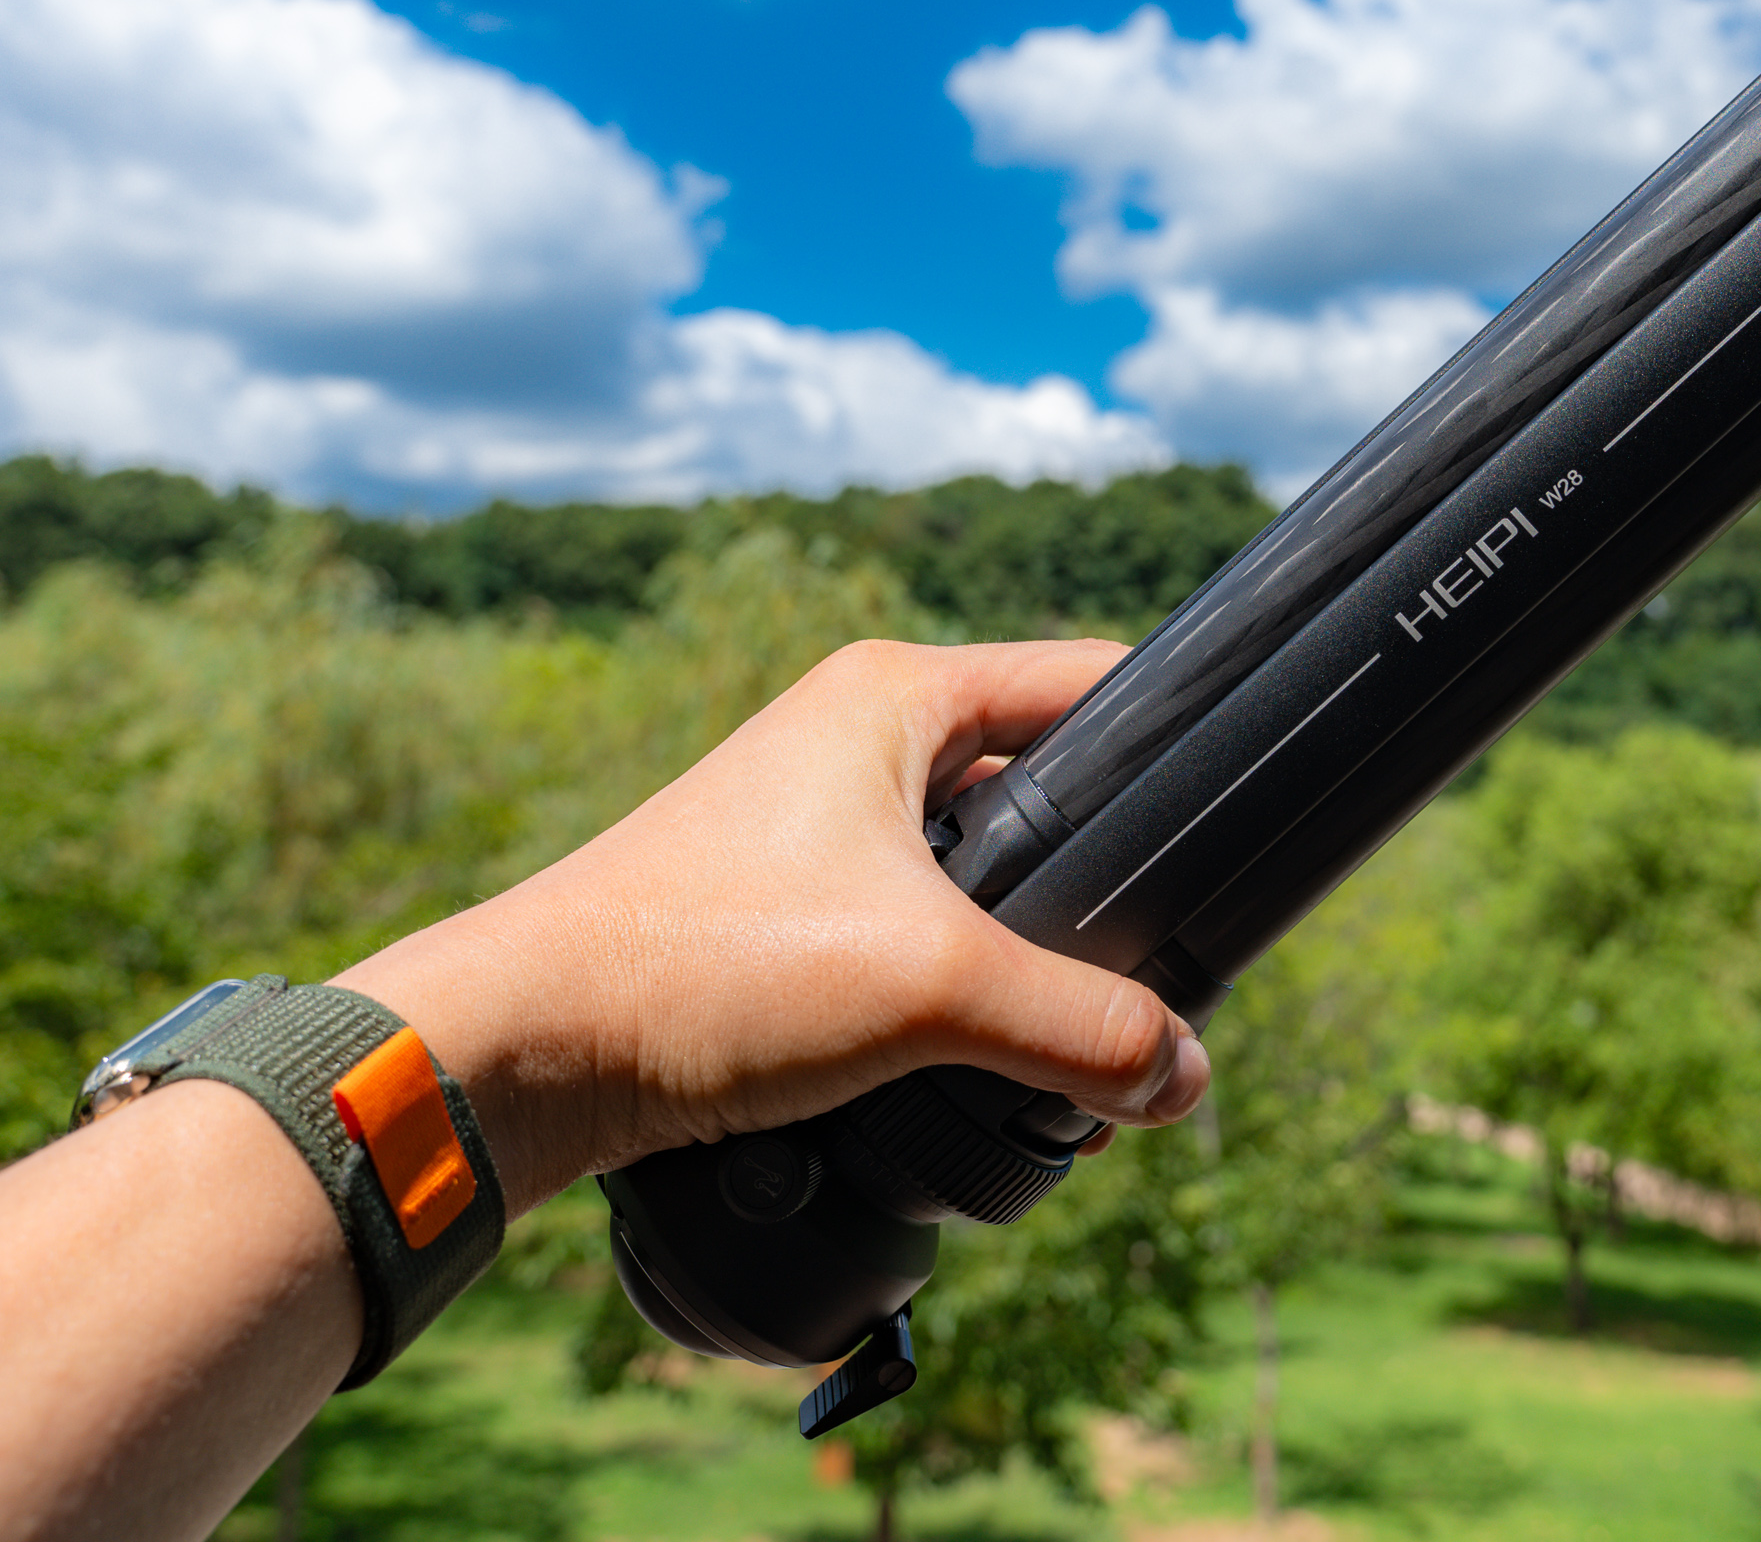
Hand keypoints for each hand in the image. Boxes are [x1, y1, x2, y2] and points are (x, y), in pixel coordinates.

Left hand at [337, 637, 1211, 1212]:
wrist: (526, 1048)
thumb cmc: (710, 966)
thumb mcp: (932, 987)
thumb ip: (1082, 1027)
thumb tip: (1187, 1076)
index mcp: (899, 693)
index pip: (1092, 684)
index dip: (1174, 753)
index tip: (1234, 831)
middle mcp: (858, 737)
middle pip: (1045, 793)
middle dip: (1105, 892)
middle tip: (1154, 980)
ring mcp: (815, 824)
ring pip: (981, 876)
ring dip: (1031, 957)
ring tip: (1075, 1043)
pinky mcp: (784, 910)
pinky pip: (916, 933)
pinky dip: (961, 992)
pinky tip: (983, 1065)